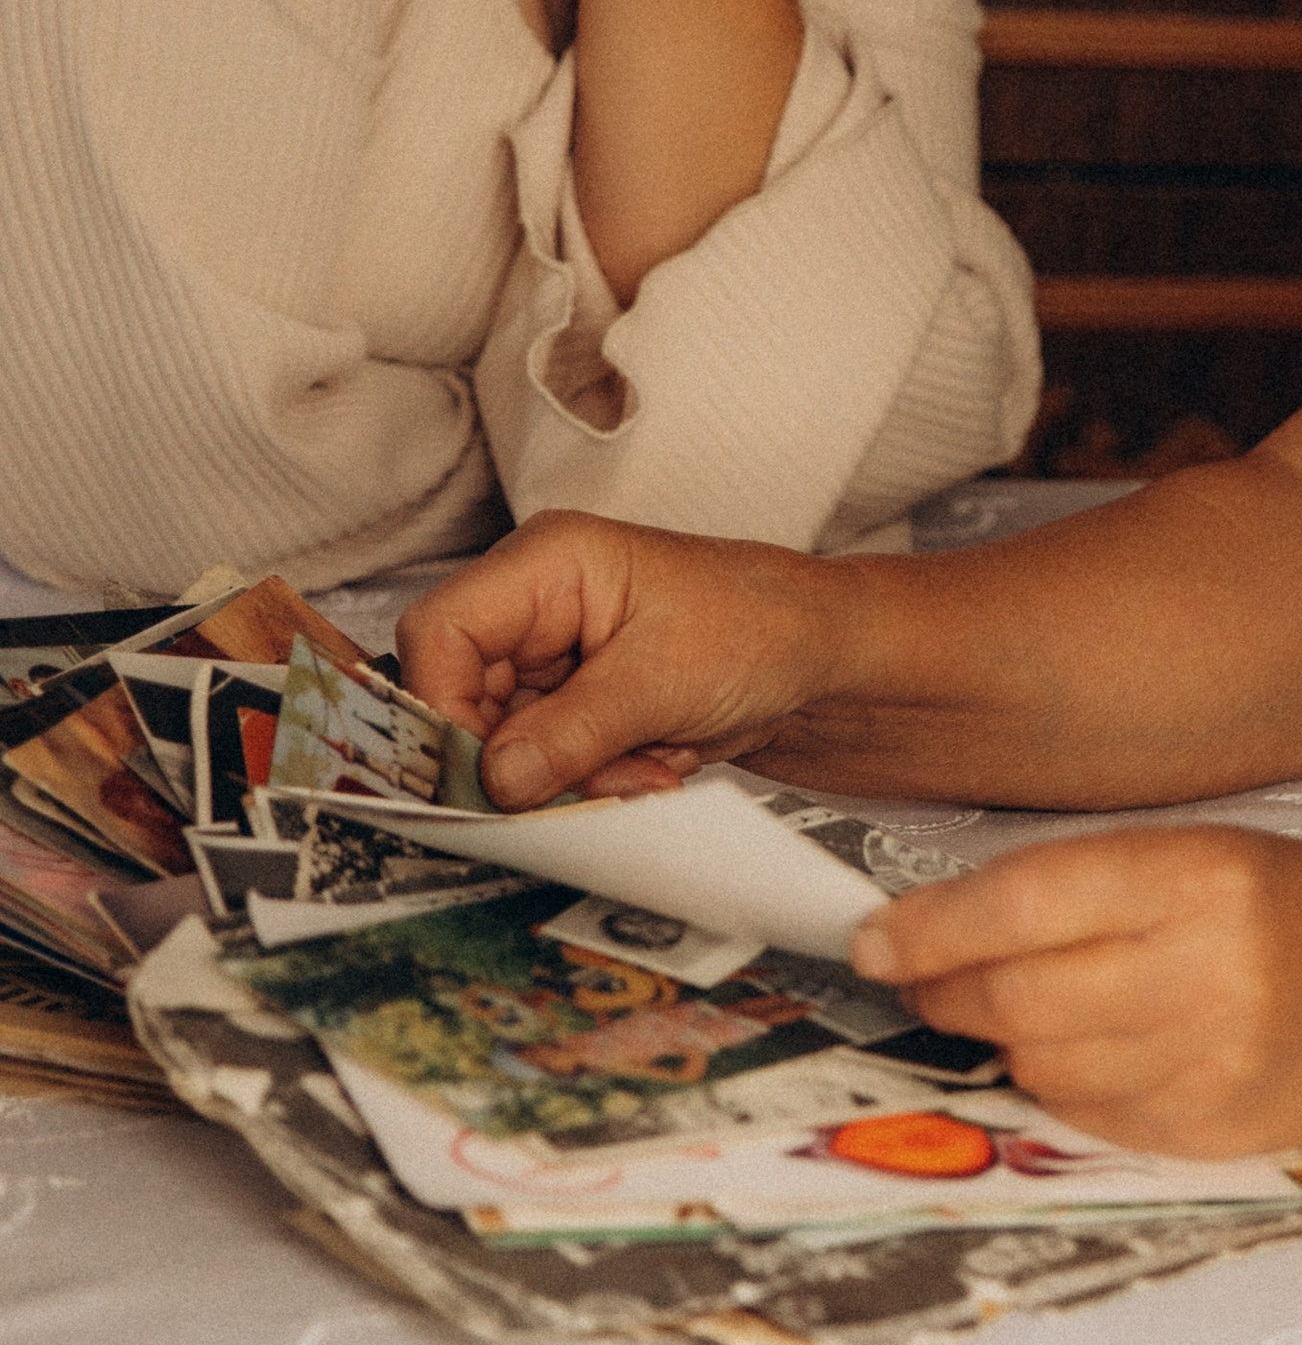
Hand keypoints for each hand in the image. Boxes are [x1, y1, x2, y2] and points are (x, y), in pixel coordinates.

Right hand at [397, 510, 845, 803]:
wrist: (818, 656)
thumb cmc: (759, 627)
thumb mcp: (663, 681)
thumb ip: (571, 731)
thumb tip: (493, 780)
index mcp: (546, 563)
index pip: (440, 632)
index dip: (443, 707)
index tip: (483, 772)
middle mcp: (535, 605)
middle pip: (464, 697)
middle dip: (525, 757)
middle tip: (593, 781)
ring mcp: (552, 656)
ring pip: (503, 743)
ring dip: (568, 777)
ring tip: (645, 768)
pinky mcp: (572, 701)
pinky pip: (545, 761)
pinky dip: (591, 781)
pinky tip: (650, 767)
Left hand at [848, 826, 1301, 1159]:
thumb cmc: (1277, 905)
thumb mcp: (1189, 853)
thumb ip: (1070, 884)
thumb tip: (927, 930)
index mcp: (1198, 877)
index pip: (1025, 903)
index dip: (931, 928)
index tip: (874, 941)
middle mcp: (1205, 973)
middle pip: (1017, 994)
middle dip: (945, 989)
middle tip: (921, 977)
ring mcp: (1206, 1065)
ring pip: (1038, 1062)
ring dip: (999, 1038)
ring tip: (1019, 1004)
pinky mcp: (1200, 1133)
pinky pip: (1079, 1113)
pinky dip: (1055, 1081)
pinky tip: (1085, 1047)